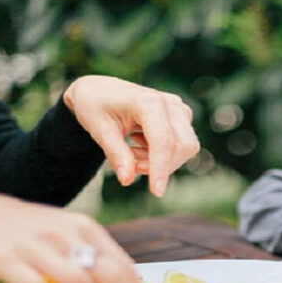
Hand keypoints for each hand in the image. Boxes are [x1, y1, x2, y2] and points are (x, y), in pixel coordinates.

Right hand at [0, 187, 159, 282]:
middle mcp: (66, 234)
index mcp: (85, 229)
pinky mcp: (5, 258)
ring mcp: (36, 245)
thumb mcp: (68, 235)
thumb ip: (94, 260)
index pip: (123, 265)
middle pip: (107, 271)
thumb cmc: (30, 231)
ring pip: (76, 277)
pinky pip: (31, 282)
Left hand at [63, 75, 199, 196]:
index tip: (157, 192)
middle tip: (131, 166)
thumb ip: (116, 154)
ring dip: (162, 161)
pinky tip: (141, 147)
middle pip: (181, 146)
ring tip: (133, 153)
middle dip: (161, 165)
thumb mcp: (99, 130)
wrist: (100, 90)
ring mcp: (179, 109)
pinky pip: (182, 146)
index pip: (163, 140)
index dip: (161, 167)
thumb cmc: (96, 106)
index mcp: (148, 101)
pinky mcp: (182, 117)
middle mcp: (170, 103)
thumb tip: (127, 180)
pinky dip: (163, 156)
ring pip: (185, 148)